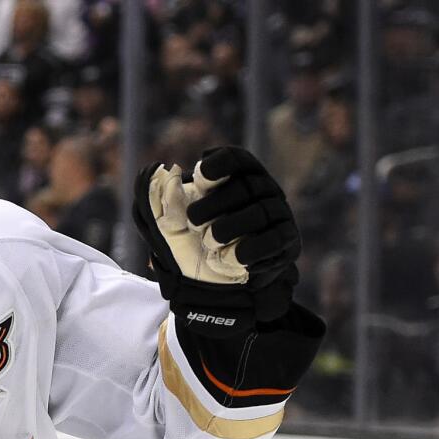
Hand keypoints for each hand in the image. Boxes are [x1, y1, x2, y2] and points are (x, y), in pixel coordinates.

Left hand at [133, 146, 299, 336]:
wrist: (225, 280)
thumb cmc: (198, 241)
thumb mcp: (175, 220)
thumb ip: (161, 198)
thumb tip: (151, 172)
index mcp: (238, 176)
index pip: (235, 158)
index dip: (218, 164)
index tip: (198, 176)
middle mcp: (264, 190)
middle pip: (245, 186)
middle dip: (214, 204)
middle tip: (192, 221)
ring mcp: (279, 214)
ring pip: (259, 212)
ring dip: (229, 227)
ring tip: (209, 241)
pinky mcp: (288, 241)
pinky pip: (274, 240)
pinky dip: (250, 249)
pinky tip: (231, 258)